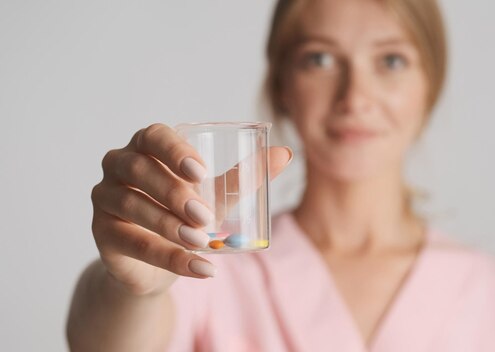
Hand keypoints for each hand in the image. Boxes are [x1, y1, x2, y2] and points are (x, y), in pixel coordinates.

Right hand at [90, 123, 291, 295]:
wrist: (160, 260)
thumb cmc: (186, 214)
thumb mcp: (216, 195)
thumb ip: (245, 176)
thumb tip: (285, 154)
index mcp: (146, 147)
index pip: (153, 136)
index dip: (174, 151)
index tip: (201, 172)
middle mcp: (118, 166)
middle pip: (138, 170)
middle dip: (174, 193)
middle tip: (205, 215)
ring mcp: (104, 199)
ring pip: (131, 206)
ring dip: (169, 226)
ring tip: (202, 241)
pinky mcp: (102, 234)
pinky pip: (133, 244)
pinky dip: (169, 258)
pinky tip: (201, 268)